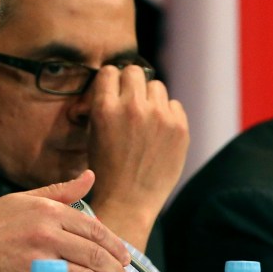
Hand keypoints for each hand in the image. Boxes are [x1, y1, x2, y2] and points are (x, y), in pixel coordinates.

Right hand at [0, 170, 129, 271]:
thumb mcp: (22, 200)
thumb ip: (60, 191)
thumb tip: (90, 176)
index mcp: (47, 211)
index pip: (94, 229)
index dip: (115, 246)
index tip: (124, 257)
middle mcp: (46, 235)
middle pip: (96, 255)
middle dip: (117, 271)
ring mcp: (38, 263)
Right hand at [84, 65, 188, 250]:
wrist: (129, 200)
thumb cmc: (106, 168)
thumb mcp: (93, 133)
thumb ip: (103, 106)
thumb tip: (113, 84)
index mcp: (105, 108)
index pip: (110, 72)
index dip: (111, 80)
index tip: (113, 89)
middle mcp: (132, 107)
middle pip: (134, 72)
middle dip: (130, 83)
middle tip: (130, 99)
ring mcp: (158, 117)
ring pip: (156, 86)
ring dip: (150, 97)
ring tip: (146, 117)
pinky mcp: (179, 127)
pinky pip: (174, 105)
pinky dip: (167, 114)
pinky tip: (159, 131)